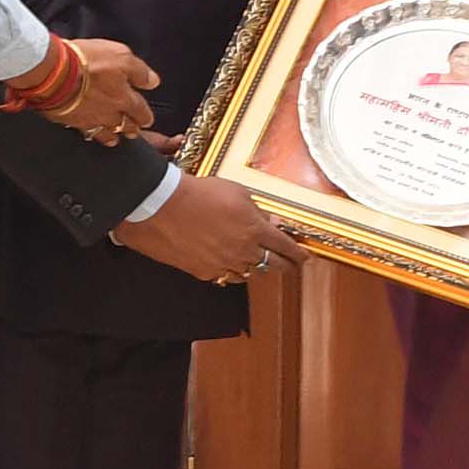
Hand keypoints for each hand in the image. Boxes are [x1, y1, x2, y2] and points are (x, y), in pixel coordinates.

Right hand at [50, 38, 157, 142]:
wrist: (53, 72)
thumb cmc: (85, 61)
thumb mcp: (120, 56)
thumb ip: (139, 71)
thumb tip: (152, 81)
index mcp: (123, 97)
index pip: (141, 111)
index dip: (145, 115)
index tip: (147, 118)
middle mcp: (108, 113)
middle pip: (125, 126)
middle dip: (131, 128)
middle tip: (134, 130)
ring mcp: (89, 119)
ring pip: (106, 133)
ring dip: (112, 135)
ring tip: (115, 138)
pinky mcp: (70, 121)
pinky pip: (85, 132)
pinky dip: (90, 134)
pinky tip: (89, 133)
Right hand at [114, 172, 309, 285]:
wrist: (162, 206)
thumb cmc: (199, 193)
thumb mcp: (236, 193)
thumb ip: (257, 210)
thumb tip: (273, 221)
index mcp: (255, 230)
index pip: (285, 247)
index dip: (298, 253)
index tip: (305, 257)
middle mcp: (243, 252)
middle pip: (272, 266)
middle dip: (286, 266)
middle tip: (291, 266)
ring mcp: (223, 265)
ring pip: (248, 274)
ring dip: (257, 268)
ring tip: (260, 264)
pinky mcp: (203, 272)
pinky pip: (224, 276)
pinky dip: (232, 271)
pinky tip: (232, 266)